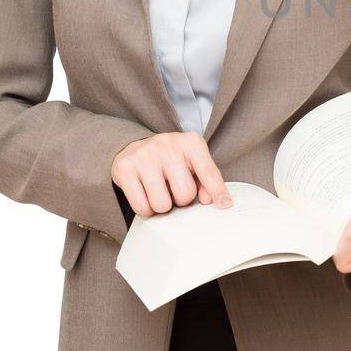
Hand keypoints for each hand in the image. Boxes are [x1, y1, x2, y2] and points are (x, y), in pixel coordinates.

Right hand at [111, 131, 232, 217]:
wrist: (134, 147)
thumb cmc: (170, 159)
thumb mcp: (192, 162)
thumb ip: (206, 180)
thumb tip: (211, 200)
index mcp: (191, 142)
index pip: (208, 172)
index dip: (217, 191)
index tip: (225, 205)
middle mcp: (168, 145)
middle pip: (185, 194)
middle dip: (181, 200)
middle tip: (173, 189)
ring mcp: (145, 155)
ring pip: (162, 204)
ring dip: (163, 205)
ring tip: (159, 190)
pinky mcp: (125, 168)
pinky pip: (142, 207)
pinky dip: (146, 209)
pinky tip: (145, 194)